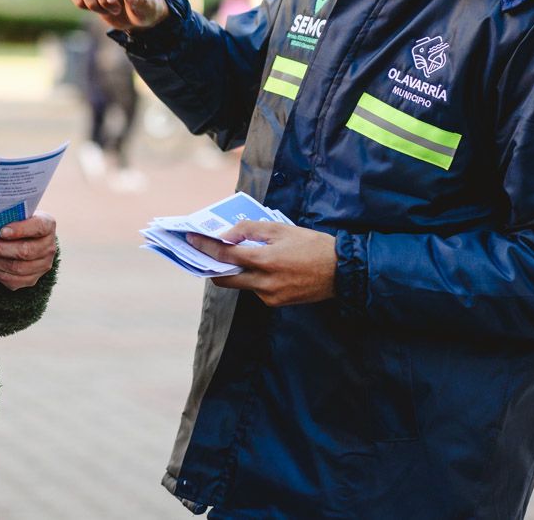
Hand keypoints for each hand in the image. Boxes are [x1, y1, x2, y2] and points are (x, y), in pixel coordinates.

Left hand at [0, 213, 56, 289]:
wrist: (29, 239)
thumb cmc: (19, 222)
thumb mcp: (18, 214)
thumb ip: (8, 217)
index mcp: (48, 225)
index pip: (38, 227)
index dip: (20, 230)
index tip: (2, 231)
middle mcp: (49, 247)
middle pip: (25, 251)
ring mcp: (42, 266)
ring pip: (17, 268)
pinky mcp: (32, 280)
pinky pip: (12, 280)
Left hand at [186, 221, 336, 306]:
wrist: (341, 271)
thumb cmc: (312, 245)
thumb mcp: (281, 229)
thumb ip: (250, 230)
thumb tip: (226, 235)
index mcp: (265, 260)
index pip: (226, 256)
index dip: (206, 248)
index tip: (192, 240)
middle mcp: (264, 282)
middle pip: (225, 279)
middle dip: (212, 266)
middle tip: (206, 253)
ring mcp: (270, 296)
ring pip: (241, 285)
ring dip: (236, 272)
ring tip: (240, 256)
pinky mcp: (276, 304)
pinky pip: (256, 291)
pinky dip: (254, 279)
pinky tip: (264, 268)